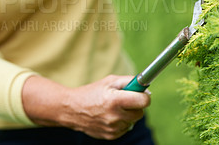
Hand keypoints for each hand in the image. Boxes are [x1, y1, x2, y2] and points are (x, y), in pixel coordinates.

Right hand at [22, 75, 150, 139]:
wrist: (72, 109)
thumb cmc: (93, 92)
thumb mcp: (110, 81)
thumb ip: (129, 82)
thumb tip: (146, 89)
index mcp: (115, 100)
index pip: (143, 101)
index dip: (145, 96)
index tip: (142, 93)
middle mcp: (115, 116)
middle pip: (140, 112)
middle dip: (136, 105)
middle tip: (127, 99)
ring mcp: (113, 128)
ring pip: (133, 121)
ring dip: (128, 114)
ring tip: (114, 107)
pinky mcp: (111, 136)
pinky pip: (125, 128)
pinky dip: (121, 122)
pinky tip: (110, 115)